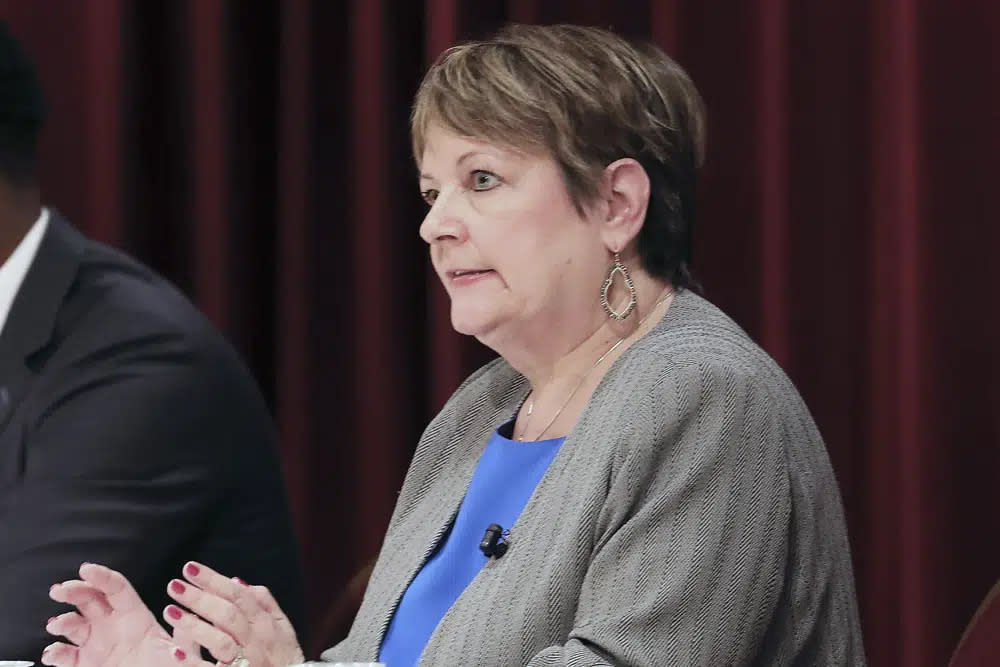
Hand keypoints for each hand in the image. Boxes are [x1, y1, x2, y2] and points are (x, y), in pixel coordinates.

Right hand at [41, 563, 184, 666]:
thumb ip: (181, 640)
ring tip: (57, 625)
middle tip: (60, 591)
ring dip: (62, 621)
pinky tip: (53, 652)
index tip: (86, 569)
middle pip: (90, 598)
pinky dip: (55, 653)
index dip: (102, 576)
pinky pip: (65, 655)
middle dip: (74, 590)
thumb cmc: (164, 666)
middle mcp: (112, 624)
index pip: (116, 588)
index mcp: (135, 615)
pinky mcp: (85, 662)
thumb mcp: (175, 651)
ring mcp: (97, 642)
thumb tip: (184, 629)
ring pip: (74, 624)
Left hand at [163, 561, 304, 666]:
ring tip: (170, 611)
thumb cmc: (284, 657)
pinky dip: (193, 662)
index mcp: (266, 623)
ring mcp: (247, 661)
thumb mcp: (283, 627)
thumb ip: (263, 602)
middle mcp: (257, 640)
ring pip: (221, 641)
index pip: (238, 595)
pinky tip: (175, 651)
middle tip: (174, 585)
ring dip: (195, 626)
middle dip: (200, 598)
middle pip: (228, 614)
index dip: (214, 580)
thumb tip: (236, 581)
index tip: (189, 568)